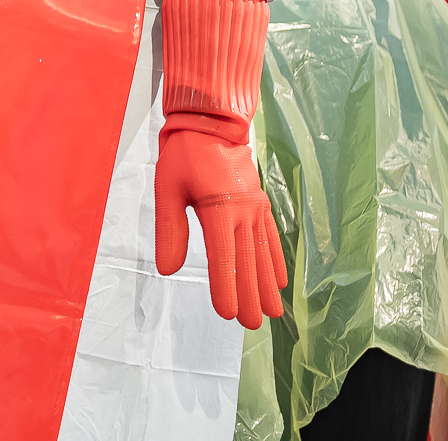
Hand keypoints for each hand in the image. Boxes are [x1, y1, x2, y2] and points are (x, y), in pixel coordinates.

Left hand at [154, 120, 286, 328]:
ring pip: (263, 253)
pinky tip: (280, 280)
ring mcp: (255, 207)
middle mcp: (242, 211)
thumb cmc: (183, 155)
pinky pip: (270, 236)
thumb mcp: (167, 189)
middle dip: (250, 295)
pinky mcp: (260, 203)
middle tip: (253, 325)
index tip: (228, 313)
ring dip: (267, 284)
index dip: (225, 286)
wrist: (211, 122)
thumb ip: (170, 230)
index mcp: (218, 209)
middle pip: (248, 261)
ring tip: (274, 312)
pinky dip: (276, 259)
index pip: (223, 257)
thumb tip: (167, 269)